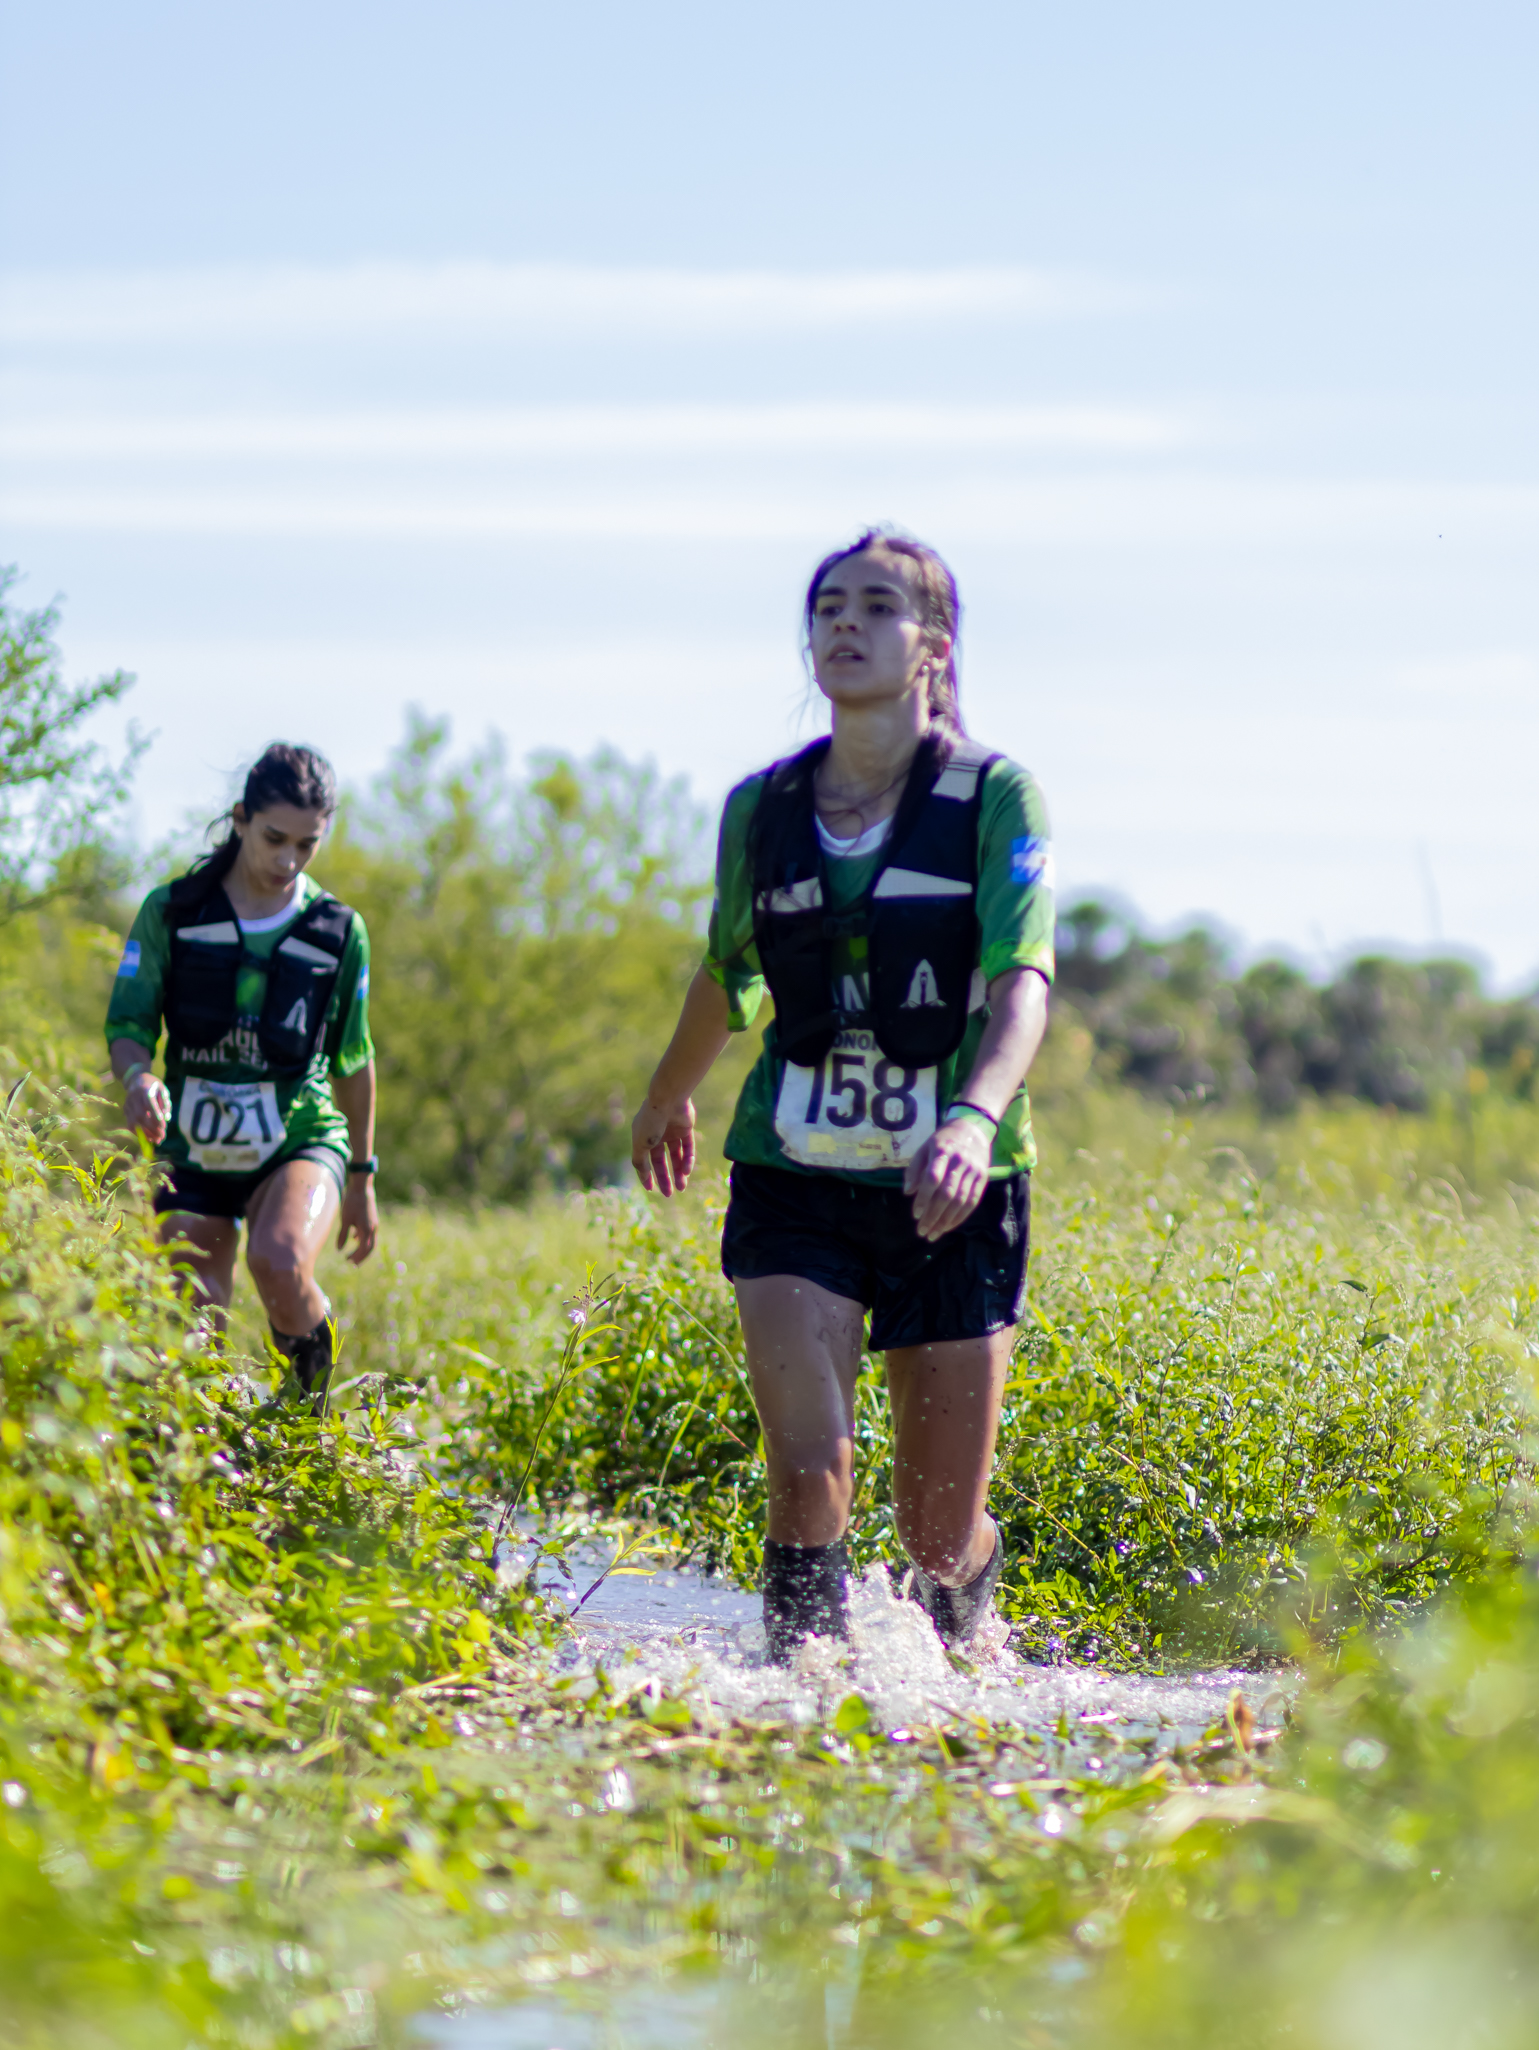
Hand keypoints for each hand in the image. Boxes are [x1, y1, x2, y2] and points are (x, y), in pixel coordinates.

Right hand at [125, 1072, 171, 1144]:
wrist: (136, 1079)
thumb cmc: (153, 1085)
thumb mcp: (162, 1090)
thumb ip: (165, 1103)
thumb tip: (166, 1119)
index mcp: (144, 1090)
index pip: (149, 1104)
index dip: (155, 1116)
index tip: (164, 1127)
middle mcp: (133, 1097)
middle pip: (140, 1115)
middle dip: (151, 1128)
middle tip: (162, 1136)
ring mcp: (127, 1104)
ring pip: (134, 1122)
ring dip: (145, 1133)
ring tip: (156, 1140)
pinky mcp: (125, 1110)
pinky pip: (130, 1124)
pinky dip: (139, 1132)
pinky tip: (148, 1138)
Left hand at [337, 1174, 378, 1263]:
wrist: (361, 1187)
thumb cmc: (352, 1203)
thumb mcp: (345, 1220)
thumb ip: (343, 1235)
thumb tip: (339, 1250)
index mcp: (367, 1230)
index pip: (364, 1250)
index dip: (356, 1257)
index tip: (347, 1261)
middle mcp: (373, 1229)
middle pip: (370, 1248)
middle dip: (361, 1257)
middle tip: (351, 1263)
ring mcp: (373, 1223)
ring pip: (370, 1241)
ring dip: (362, 1249)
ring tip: (352, 1253)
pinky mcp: (371, 1219)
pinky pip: (368, 1233)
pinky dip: (362, 1239)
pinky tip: (354, 1238)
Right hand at [631, 1094, 695, 1196]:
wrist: (669, 1099)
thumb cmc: (651, 1121)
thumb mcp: (641, 1144)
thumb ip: (639, 1161)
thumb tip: (642, 1176)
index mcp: (643, 1136)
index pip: (645, 1160)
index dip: (647, 1175)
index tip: (651, 1190)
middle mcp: (658, 1134)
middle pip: (662, 1161)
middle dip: (665, 1177)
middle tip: (669, 1194)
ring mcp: (673, 1131)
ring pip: (677, 1156)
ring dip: (679, 1172)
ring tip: (681, 1188)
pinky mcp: (687, 1128)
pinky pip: (688, 1148)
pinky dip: (688, 1160)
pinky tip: (686, 1172)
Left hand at [902, 1115, 992, 1241]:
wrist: (972, 1128)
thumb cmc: (943, 1140)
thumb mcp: (924, 1148)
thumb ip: (914, 1169)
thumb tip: (908, 1192)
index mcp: (942, 1151)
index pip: (933, 1178)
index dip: (924, 1198)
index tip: (915, 1214)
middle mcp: (960, 1161)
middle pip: (947, 1193)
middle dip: (933, 1215)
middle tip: (922, 1231)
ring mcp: (973, 1170)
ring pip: (961, 1201)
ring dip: (946, 1221)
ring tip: (933, 1234)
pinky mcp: (983, 1178)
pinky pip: (973, 1202)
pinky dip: (960, 1217)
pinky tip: (949, 1227)